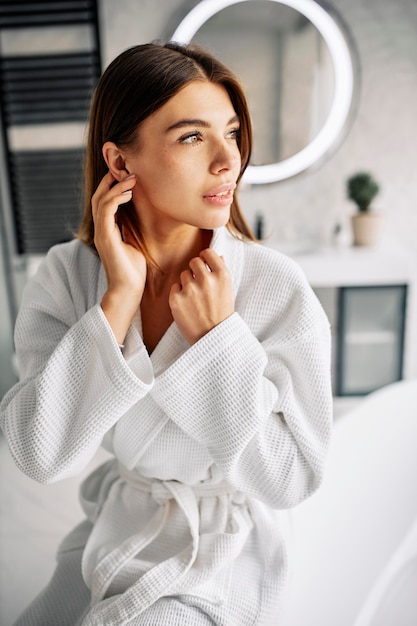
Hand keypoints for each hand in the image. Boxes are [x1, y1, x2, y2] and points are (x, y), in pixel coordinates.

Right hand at [92, 172, 146, 342]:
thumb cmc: (134, 272)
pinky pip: (106, 210)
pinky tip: (128, 193)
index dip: (112, 188)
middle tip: (127, 171)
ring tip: (131, 178)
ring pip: (101, 201)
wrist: (128, 290)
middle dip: (111, 182)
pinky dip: (116, 198)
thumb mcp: (134, 245)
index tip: (127, 177)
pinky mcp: (105, 238)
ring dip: (116, 187)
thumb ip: (131, 231)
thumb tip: (139, 220)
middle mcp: (101, 231)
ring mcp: (101, 234)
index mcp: (106, 231)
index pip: (104, 203)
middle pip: (98, 197)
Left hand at [169, 249, 234, 344]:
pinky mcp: (176, 299)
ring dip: (187, 283)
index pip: (208, 253)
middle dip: (195, 270)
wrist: (214, 338)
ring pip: (184, 275)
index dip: (205, 257)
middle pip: (194, 262)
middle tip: (199, 284)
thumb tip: (216, 255)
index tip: (204, 263)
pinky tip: (188, 305)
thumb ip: (221, 272)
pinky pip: (175, 287)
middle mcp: (206, 280)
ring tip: (195, 299)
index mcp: (222, 276)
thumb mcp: (228, 291)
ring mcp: (190, 289)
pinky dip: (179, 294)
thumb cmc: (222, 314)